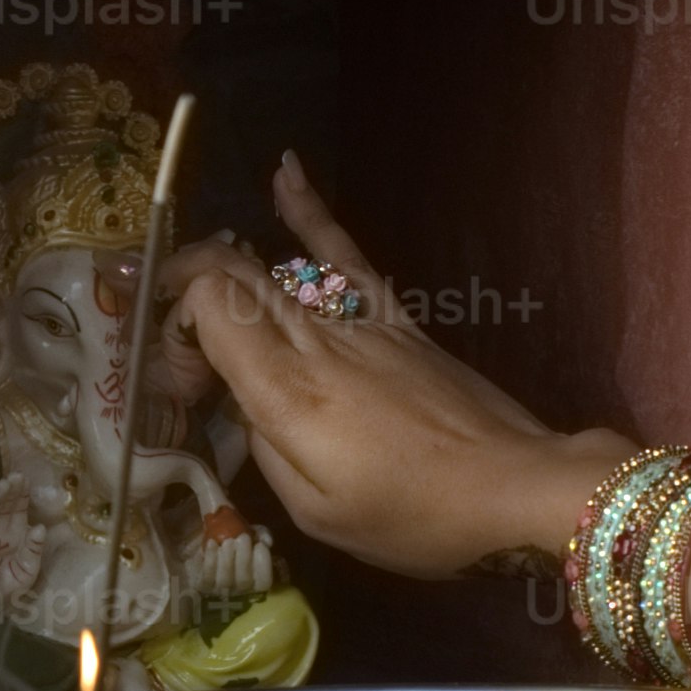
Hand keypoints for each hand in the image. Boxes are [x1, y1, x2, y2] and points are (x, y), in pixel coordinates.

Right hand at [171, 158, 617, 580]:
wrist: (514, 485)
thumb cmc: (415, 517)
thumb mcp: (318, 513)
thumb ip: (267, 452)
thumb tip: (250, 410)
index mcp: (288, 392)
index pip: (211, 309)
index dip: (178, 329)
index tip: (185, 383)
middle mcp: (317, 340)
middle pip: (231, 279)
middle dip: (185, 300)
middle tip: (176, 346)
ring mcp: (359, 320)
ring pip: (275, 265)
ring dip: (220, 262)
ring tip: (180, 268)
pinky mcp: (395, 319)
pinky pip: (345, 253)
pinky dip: (309, 211)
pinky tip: (284, 174)